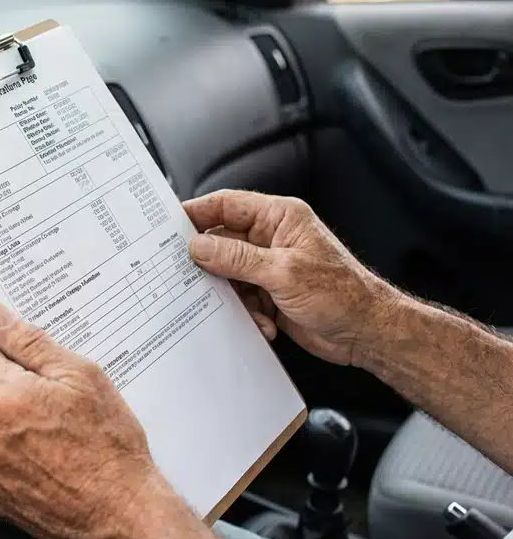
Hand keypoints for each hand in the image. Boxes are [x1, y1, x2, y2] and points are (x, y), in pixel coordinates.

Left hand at [0, 303, 159, 538]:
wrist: (122, 516)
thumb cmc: (109, 447)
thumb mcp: (82, 376)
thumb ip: (30, 342)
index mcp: (5, 397)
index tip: (11, 345)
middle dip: (9, 382)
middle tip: (53, 393)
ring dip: (12, 418)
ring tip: (57, 430)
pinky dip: (14, 452)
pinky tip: (49, 455)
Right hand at [184, 190, 400, 366]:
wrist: (367, 333)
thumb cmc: (343, 294)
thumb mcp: (283, 273)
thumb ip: (236, 258)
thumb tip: (199, 246)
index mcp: (279, 218)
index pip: (227, 205)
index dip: (197, 213)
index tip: (170, 227)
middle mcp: (272, 238)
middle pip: (221, 242)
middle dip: (208, 263)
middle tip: (188, 276)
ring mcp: (269, 267)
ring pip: (227, 275)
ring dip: (231, 296)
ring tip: (245, 309)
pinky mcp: (269, 293)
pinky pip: (240, 299)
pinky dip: (246, 314)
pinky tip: (264, 323)